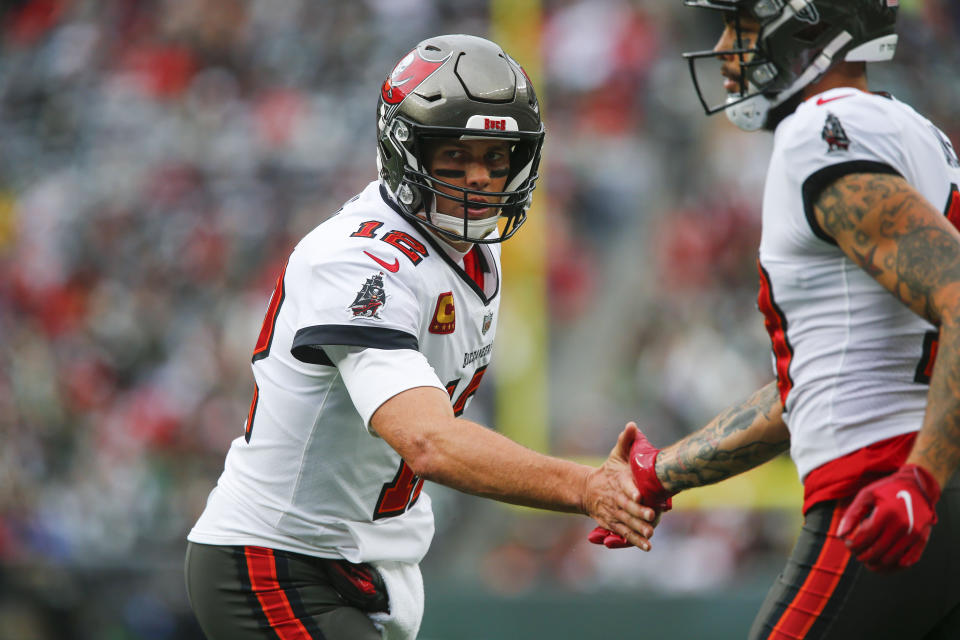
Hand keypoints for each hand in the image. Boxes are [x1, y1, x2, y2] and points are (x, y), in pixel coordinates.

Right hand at [582, 423, 658, 549]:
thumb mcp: (615, 455)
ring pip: (626, 522)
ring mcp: (613, 512)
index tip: (639, 495)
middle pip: (627, 507)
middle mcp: (615, 498)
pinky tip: (647, 546)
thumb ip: (626, 441)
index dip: (631, 490)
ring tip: (650, 535)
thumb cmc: (608, 472)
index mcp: (617, 481)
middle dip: (638, 513)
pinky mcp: (612, 524)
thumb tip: (632, 425)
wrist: (587, 490)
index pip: (624, 486)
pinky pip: (624, 533)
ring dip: (638, 529)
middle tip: (651, 517)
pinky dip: (635, 540)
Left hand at [836, 464, 940, 571]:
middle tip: (855, 553)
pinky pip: (908, 560)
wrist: (916, 486)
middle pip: (878, 551)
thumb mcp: (865, 496)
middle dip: (862, 555)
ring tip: (866, 558)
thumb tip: (839, 536)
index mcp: (887, 513)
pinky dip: (894, 566)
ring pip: (891, 559)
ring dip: (876, 563)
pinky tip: (883, 561)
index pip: (866, 538)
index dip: (853, 545)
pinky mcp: (922, 539)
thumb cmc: (886, 490)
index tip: (847, 544)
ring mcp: (914, 534)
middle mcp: (902, 525)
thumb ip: (851, 515)